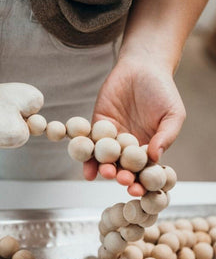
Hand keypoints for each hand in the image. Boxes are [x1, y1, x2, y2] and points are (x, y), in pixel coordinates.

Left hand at [84, 54, 185, 195]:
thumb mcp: (172, 114)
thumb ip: (166, 136)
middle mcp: (127, 148)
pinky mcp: (96, 128)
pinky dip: (87, 155)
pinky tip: (86, 166)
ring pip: (105, 159)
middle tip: (119, 179)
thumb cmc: (162, 91)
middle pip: (122, 168)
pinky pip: (90, 144)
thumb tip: (155, 157)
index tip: (138, 190)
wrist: (142, 67)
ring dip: (103, 168)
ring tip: (104, 172)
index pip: (143, 171)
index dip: (140, 182)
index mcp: (147, 150)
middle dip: (120, 176)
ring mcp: (111, 139)